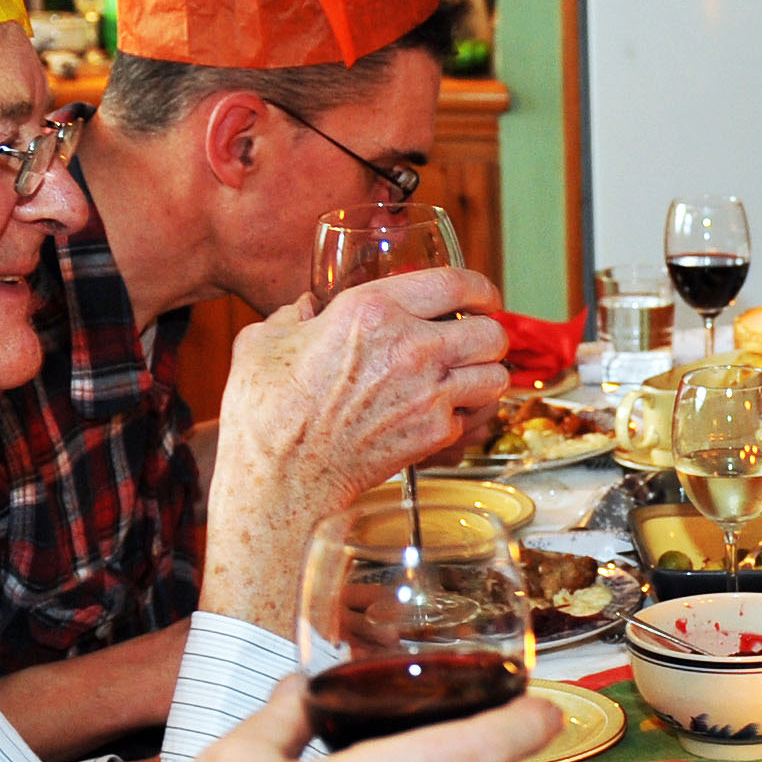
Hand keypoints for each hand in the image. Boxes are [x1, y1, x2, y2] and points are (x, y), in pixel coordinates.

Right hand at [201, 268, 511, 629]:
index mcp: (373, 310)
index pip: (456, 284)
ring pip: (496, 376)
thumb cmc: (267, 410)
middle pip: (492, 332)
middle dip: (489, 333)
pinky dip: (470, 414)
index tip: (483, 296)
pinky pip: (476, 417)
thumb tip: (306, 307)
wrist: (281, 477)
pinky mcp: (434, 434)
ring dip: (485, 374)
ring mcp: (429, 394)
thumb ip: (294, 313)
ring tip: (468, 375)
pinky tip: (450, 411)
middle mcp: (412, 348)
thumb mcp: (265, 340)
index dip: (480, 288)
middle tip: (477, 338)